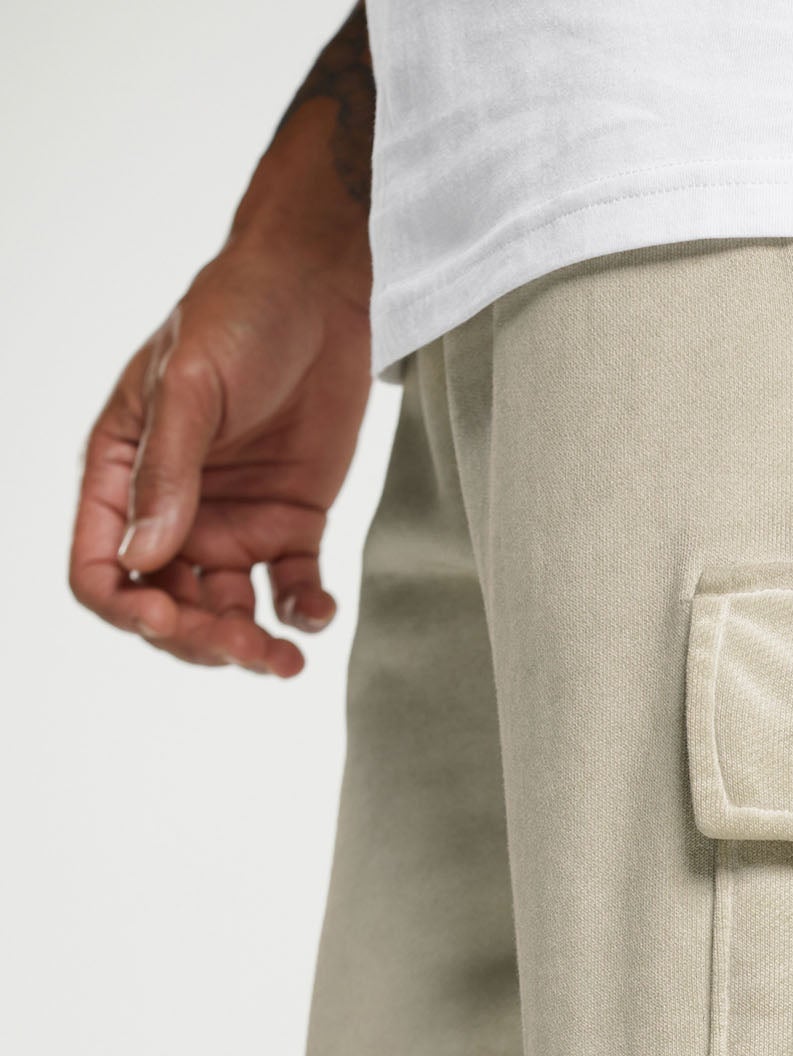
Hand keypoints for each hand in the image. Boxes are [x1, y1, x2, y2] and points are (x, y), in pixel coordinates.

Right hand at [69, 20, 374, 678]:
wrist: (320, 288)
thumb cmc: (238, 315)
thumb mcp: (190, 387)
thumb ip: (169, 473)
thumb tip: (145, 560)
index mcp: (122, 474)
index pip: (100, 568)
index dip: (127, 610)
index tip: (168, 619)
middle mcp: (171, 509)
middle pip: (166, 606)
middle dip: (197, 639)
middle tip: (243, 645)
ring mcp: (232, 521)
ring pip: (227, 613)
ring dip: (250, 645)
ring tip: (284, 660)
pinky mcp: (291, 522)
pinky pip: (291, 589)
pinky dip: (303, 612)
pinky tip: (316, 612)